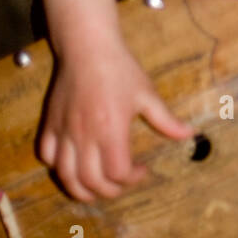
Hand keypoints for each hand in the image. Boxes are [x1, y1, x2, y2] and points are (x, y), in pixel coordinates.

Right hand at [38, 29, 193, 201]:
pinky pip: (46, 155)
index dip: (132, 179)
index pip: (117, 172)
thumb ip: (166, 120)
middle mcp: (85, 136)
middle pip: (91, 181)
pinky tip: (71, 163)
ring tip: (94, 188)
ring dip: (80, 189)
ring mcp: (64, 131)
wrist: (88, 46)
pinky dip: (57, 166)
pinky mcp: (50, 123)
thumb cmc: (120, 68)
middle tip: (120, 183)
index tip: (142, 170)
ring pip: (65, 175)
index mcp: (111, 130)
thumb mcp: (146, 93)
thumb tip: (190, 135)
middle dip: (109, 191)